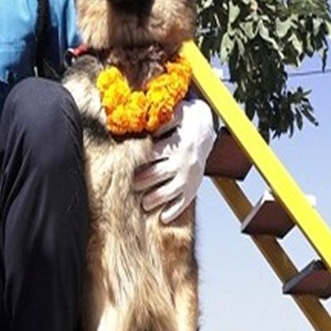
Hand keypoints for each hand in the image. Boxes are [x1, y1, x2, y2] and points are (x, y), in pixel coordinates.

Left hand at [132, 98, 215, 222]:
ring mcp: (190, 175)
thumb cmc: (184, 119)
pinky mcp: (195, 185)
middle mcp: (184, 161)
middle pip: (158, 174)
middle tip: (130, 185)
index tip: (125, 166)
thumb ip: (161, 118)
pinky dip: (175, 211)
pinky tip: (164, 218)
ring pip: (171, 191)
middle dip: (142, 181)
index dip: (137, 161)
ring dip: (156, 199)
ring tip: (144, 204)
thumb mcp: (175, 112)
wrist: (206, 127)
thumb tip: (145, 124)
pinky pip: (185, 201)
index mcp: (177, 144)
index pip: (152, 155)